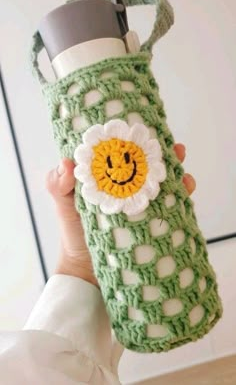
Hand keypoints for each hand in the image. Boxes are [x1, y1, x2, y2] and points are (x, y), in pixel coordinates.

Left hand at [46, 143, 194, 284]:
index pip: (124, 151)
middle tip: (174, 149)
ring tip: (183, 171)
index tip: (144, 129)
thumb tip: (66, 164)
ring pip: (164, 181)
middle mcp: (128, 185)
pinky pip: (171, 204)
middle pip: (149, 163)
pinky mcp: (153, 219)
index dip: (134, 138)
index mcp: (107, 176)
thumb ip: (58, 184)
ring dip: (177, 172)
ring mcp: (142, 202)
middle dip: (164, 153)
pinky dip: (182, 195)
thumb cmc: (74, 231)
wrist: (86, 268)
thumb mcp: (62, 203)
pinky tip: (186, 190)